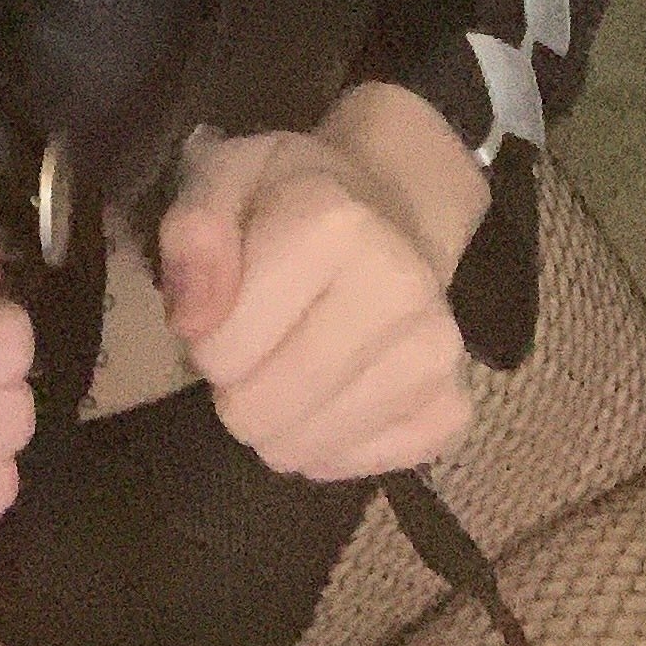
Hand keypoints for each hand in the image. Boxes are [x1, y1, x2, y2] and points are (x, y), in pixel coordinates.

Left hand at [154, 95, 486, 484]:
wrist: (388, 210)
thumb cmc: (288, 198)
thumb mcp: (224, 178)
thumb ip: (194, 232)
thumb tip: (192, 321)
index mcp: (338, 225)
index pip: (221, 351)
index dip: (205, 336)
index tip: (227, 303)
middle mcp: (403, 290)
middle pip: (262, 413)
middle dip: (238, 387)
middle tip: (257, 340)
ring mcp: (438, 354)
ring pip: (305, 450)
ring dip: (281, 420)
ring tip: (293, 361)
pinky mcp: (452, 409)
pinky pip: (358, 468)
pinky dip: (330, 445)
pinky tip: (333, 392)